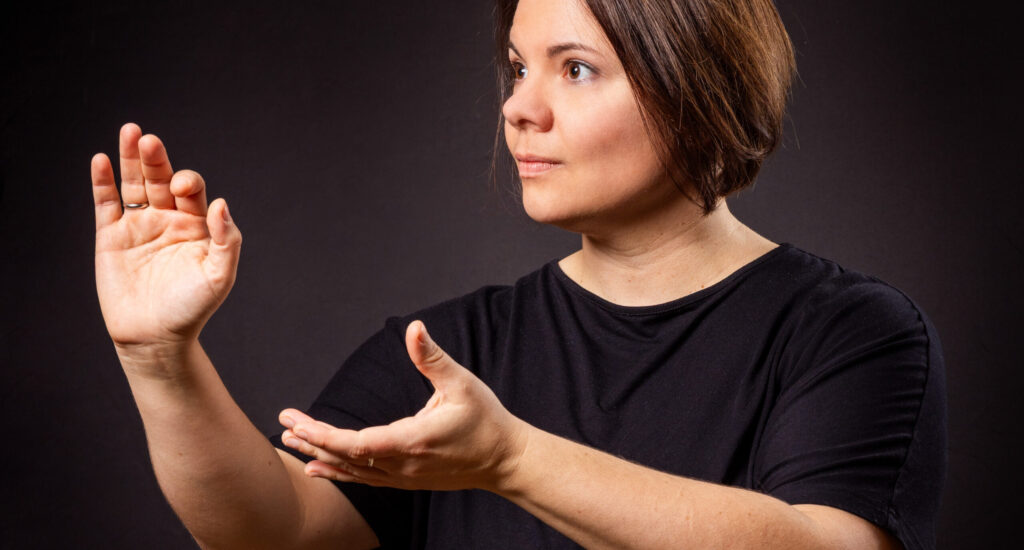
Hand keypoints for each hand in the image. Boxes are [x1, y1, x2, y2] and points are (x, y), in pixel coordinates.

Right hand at [92, 123, 241, 352]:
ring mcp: (139, 226)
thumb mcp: (219, 275)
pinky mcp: (111, 236)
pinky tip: (101, 160)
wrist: (155, 337)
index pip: (192, 190)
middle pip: (160, 179)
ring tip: (130, 131)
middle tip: (148, 139)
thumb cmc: (192, 308)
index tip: (181, 188)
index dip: (187, 182)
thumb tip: (221, 203)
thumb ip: (226, 239)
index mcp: (197, 225)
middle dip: (156, 159)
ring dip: (131, 159)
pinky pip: (106, 203)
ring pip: (133, 184)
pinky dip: (103, 182)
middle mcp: (168, 220)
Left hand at [279, 321, 528, 492]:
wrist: (505, 460)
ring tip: (290, 440)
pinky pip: (364, 479)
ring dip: (319, 455)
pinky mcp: (405, 480)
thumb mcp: (462, 383)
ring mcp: (403, 477)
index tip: (300, 422)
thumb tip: (414, 328)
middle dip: (312, 440)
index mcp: (413, 441)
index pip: (358, 444)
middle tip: (284, 423)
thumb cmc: (486, 420)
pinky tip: (315, 467)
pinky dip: (337, 472)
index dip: (325, 436)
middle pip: (347, 457)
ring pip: (352, 470)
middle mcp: (403, 466)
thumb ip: (433, 357)